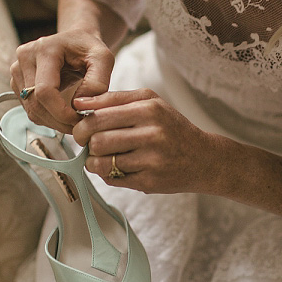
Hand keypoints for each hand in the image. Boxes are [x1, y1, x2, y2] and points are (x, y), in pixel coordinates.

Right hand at [10, 30, 114, 133]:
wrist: (75, 41)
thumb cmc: (88, 48)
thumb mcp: (103, 58)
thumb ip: (97, 81)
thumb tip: (81, 105)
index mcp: (45, 50)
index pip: (44, 90)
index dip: (61, 112)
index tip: (79, 119)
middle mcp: (25, 58)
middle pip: (36, 103)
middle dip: (60, 120)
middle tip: (80, 124)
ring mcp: (18, 70)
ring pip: (31, 110)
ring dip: (54, 122)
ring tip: (74, 119)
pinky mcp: (17, 82)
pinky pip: (30, 109)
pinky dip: (47, 118)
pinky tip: (63, 114)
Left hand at [71, 89, 221, 194]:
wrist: (203, 158)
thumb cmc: (171, 127)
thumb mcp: (149, 102)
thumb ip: (114, 99)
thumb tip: (78, 103)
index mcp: (148, 109)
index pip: (98, 116)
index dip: (82, 124)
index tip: (83, 127)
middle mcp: (151, 133)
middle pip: (97, 140)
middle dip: (86, 143)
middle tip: (90, 143)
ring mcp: (151, 160)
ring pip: (101, 162)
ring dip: (95, 161)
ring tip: (103, 156)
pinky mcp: (149, 181)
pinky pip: (112, 179)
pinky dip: (108, 173)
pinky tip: (117, 167)